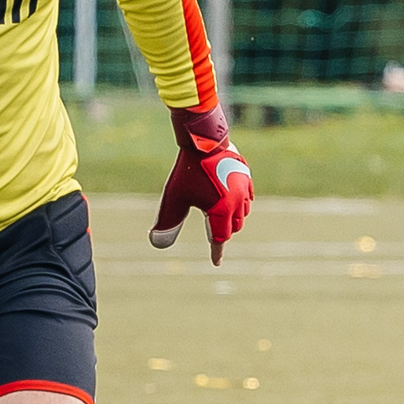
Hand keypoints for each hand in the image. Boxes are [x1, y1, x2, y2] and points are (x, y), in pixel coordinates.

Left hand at [149, 105, 253, 265]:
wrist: (203, 141)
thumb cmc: (186, 170)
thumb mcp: (173, 199)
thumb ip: (167, 222)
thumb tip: (156, 243)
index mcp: (221, 211)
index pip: (220, 239)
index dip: (216, 252)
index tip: (215, 262)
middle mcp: (237, 202)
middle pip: (234, 227)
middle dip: (224, 233)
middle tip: (213, 235)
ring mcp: (244, 188)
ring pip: (243, 213)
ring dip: (233, 220)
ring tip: (222, 219)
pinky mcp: (245, 176)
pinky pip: (247, 197)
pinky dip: (241, 204)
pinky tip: (235, 203)